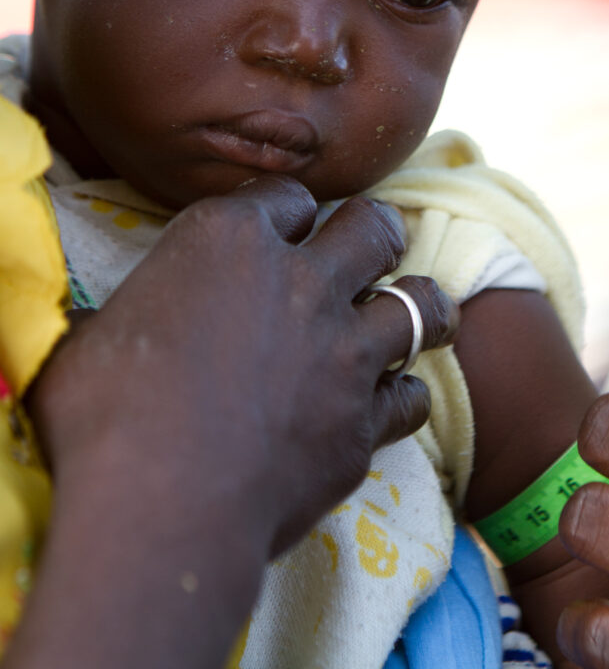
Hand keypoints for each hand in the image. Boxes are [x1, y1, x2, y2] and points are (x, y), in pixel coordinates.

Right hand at [11, 176, 456, 668]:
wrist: (161, 510)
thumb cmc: (104, 416)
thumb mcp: (89, 342)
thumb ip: (116, 321)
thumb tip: (95, 334)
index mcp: (228, 239)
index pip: (287, 196)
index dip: (287, 212)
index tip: (282, 230)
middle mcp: (303, 281)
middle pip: (373, 227)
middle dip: (376, 232)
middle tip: (370, 247)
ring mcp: (345, 352)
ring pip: (421, 303)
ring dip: (420, 304)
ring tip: (413, 311)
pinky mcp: (364, 423)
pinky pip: (411, 396)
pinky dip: (402, 396)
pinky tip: (388, 402)